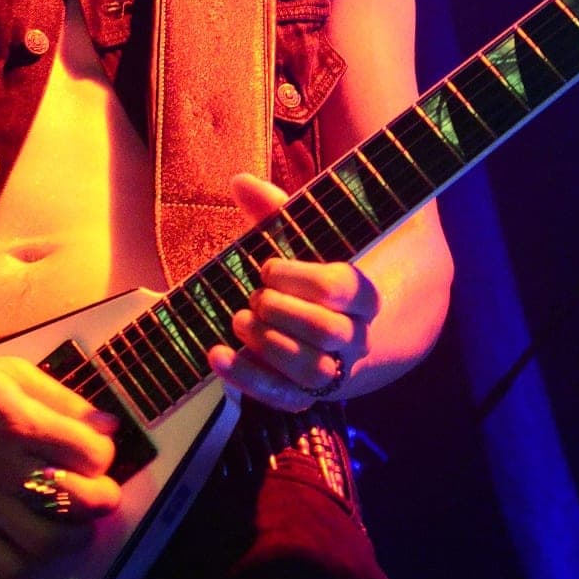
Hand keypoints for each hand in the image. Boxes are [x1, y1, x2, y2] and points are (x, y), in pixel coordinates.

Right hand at [0, 332, 120, 578]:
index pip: (89, 452)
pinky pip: (4, 564)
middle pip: (77, 501)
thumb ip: (62, 398)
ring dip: (74, 538)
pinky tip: (33, 543)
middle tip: (102, 495)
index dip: (104, 454)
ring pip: (45, 540)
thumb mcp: (9, 374)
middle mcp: (1, 466)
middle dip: (103, 500)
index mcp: (17, 422)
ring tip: (77, 527)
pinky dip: (29, 562)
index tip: (98, 453)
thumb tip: (106, 424)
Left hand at [206, 173, 378, 411]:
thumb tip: (239, 181)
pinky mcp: (307, 395)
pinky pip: (283, 397)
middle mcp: (355, 336)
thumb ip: (274, 213)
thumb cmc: (312, 276)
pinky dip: (247, 379)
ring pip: (312, 370)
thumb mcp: (302, 242)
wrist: (342, 329)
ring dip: (268, 345)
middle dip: (283, 312)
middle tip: (254, 296)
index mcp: (362, 295)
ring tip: (238, 320)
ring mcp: (335, 370)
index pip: (341, 288)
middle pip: (328, 331)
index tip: (267, 267)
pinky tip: (216, 355)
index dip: (300, 278)